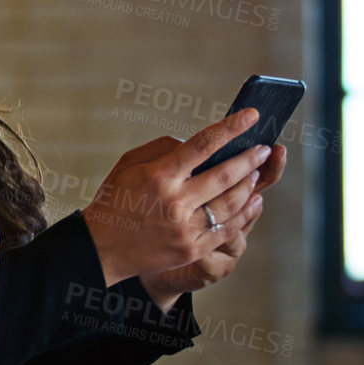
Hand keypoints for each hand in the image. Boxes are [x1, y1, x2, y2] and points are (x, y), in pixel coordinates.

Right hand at [81, 108, 274, 288]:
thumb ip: (163, 149)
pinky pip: (227, 228)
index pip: (203, 144)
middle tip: (263, 149)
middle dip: (250, 158)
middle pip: (225, 174)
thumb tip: (196, 145)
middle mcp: (175, 201)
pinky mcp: (192, 248)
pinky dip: (244, 213)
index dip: (231, 127)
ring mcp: (185, 227)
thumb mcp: (127, 165)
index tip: (251, 116)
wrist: (101, 248)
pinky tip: (250, 202)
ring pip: (231, 202)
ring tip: (255, 174)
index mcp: (159, 176)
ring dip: (248, 185)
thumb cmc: (114, 201)